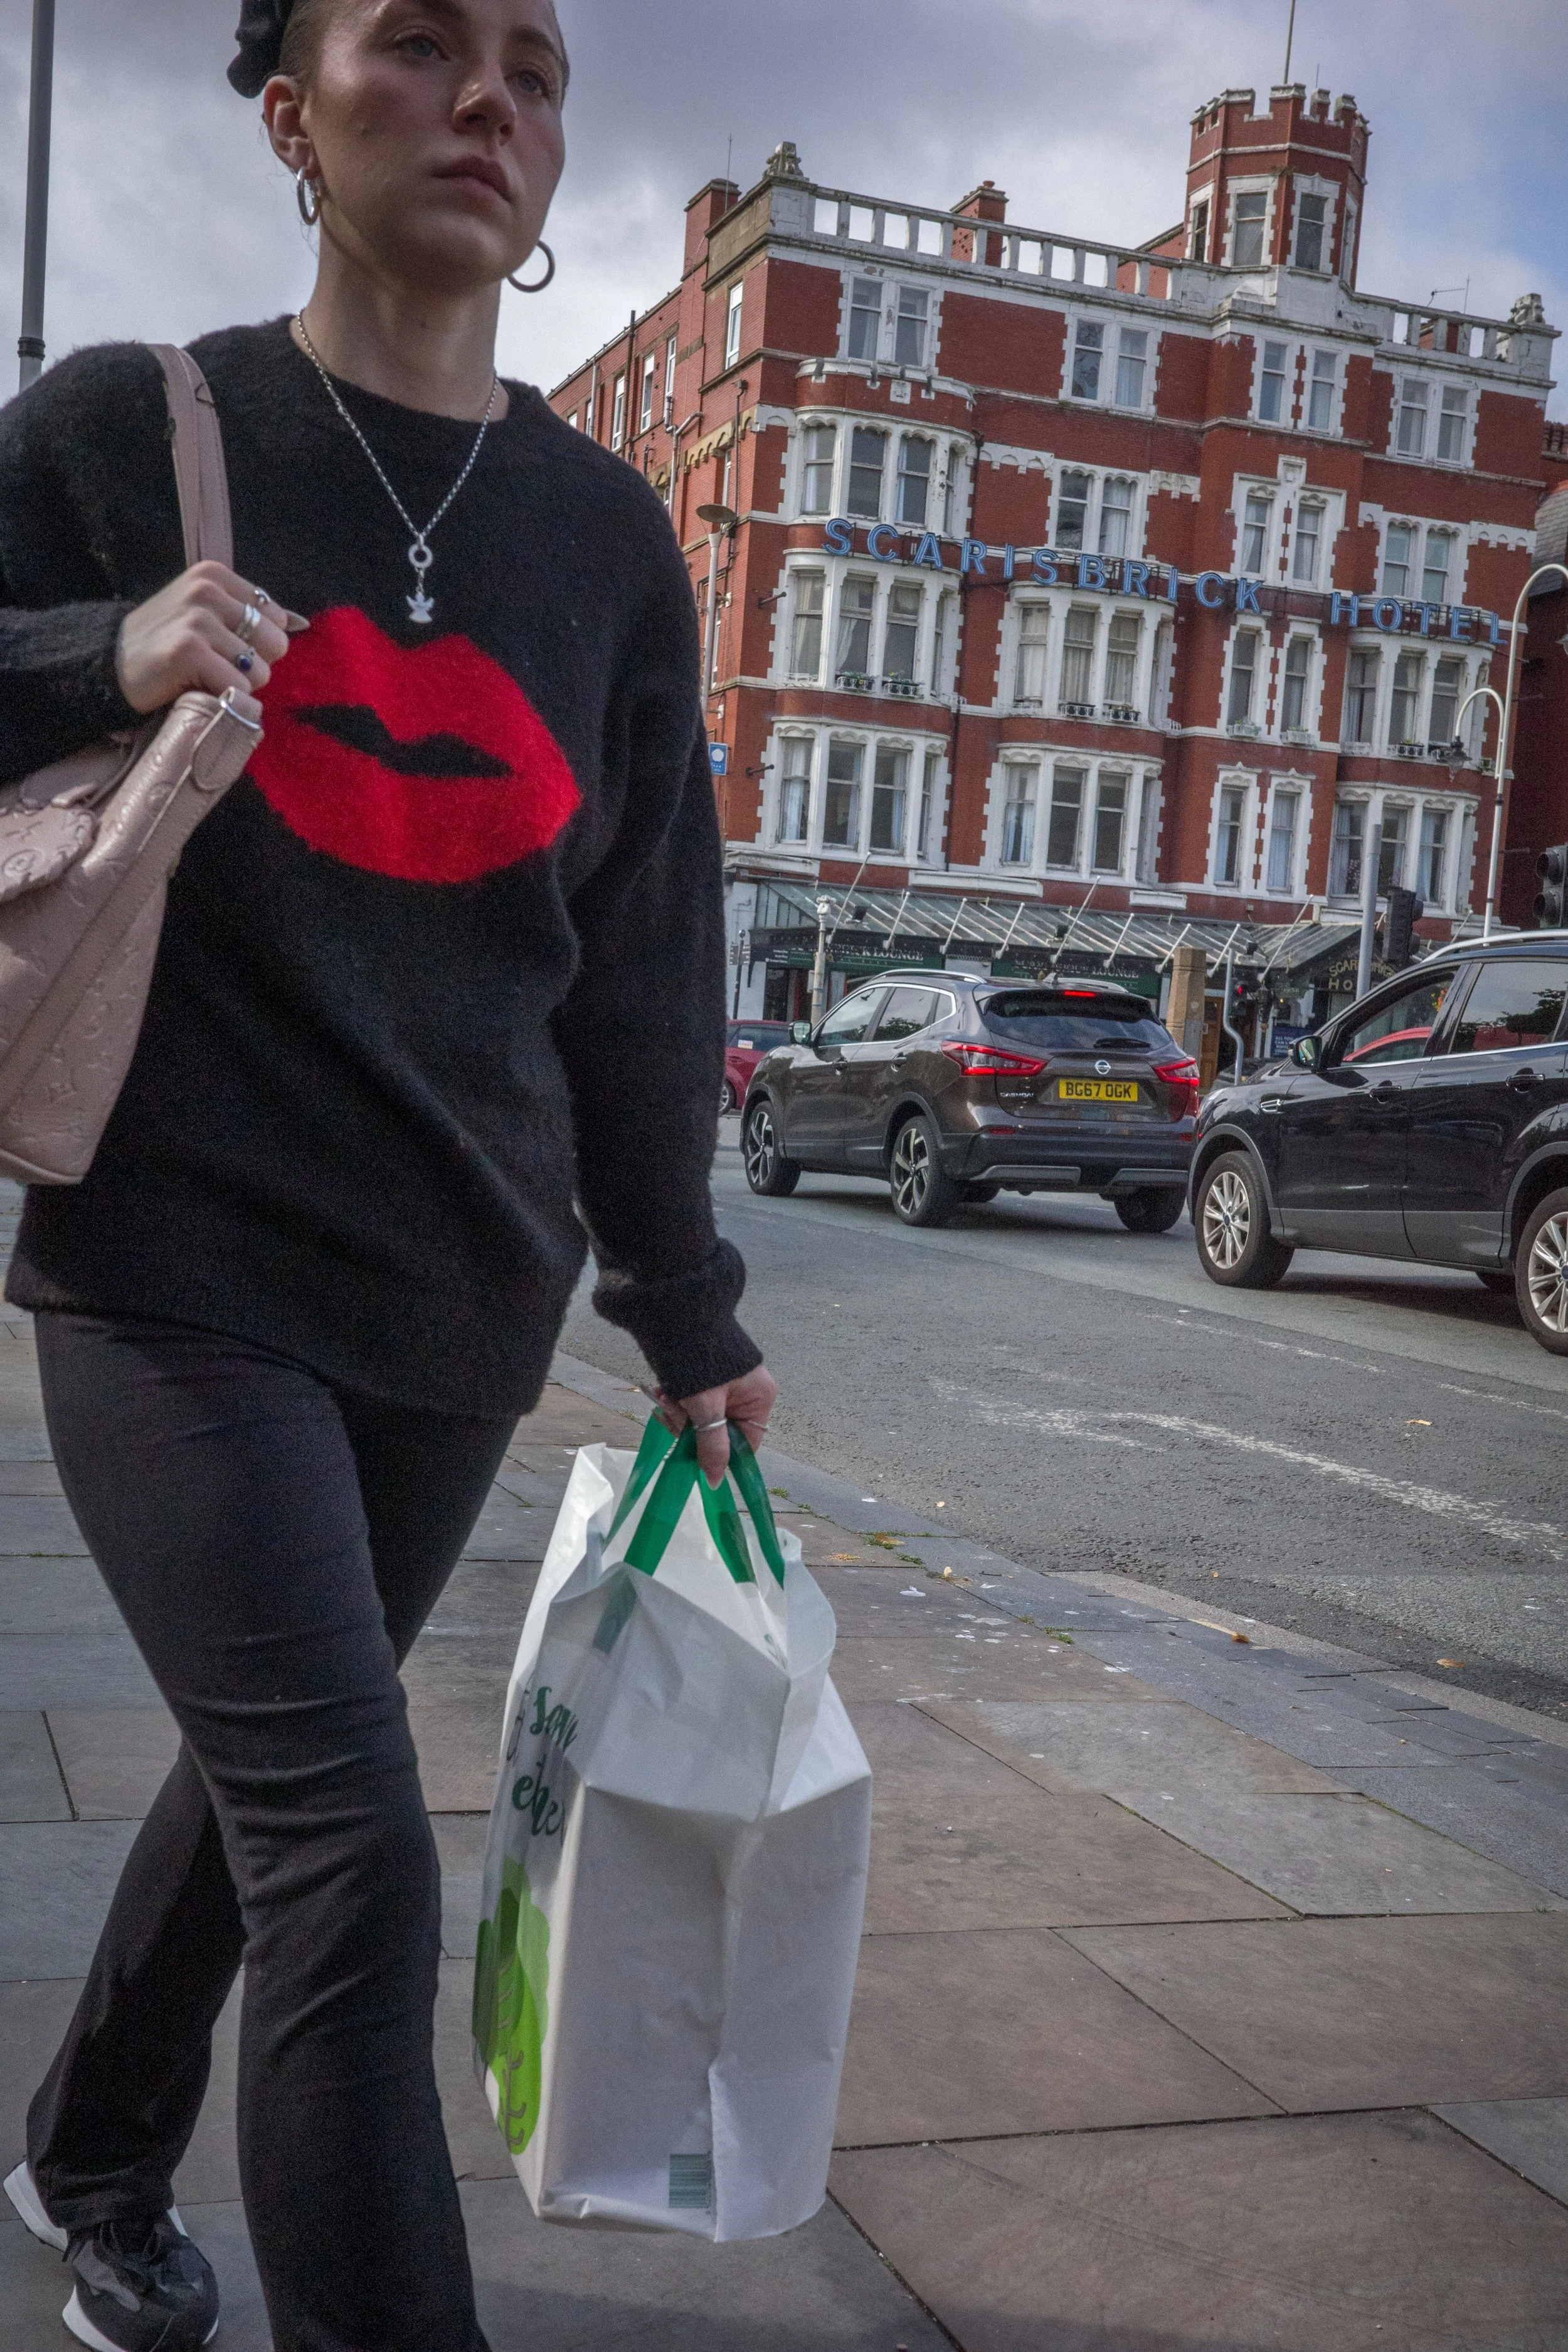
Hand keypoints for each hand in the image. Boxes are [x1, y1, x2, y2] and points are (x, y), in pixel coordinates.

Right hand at [115, 560, 304, 714]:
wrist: (108, 664)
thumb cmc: (163, 643)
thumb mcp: (204, 612)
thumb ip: (248, 613)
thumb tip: (297, 622)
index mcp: (214, 575)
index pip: (276, 617)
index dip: (256, 643)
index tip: (222, 646)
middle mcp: (207, 591)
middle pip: (275, 643)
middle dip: (252, 664)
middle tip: (214, 665)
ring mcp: (197, 619)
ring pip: (259, 670)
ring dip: (236, 684)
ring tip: (202, 676)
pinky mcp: (189, 651)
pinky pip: (238, 687)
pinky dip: (223, 697)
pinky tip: (195, 687)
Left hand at [656, 1363, 777, 1486]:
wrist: (676, 1315)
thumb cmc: (698, 1362)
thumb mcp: (706, 1408)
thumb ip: (712, 1446)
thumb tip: (715, 1483)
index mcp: (758, 1397)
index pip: (746, 1443)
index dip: (720, 1454)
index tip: (694, 1457)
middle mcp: (747, 1393)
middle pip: (720, 1432)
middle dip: (691, 1427)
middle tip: (670, 1413)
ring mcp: (727, 1386)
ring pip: (702, 1419)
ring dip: (679, 1414)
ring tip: (665, 1396)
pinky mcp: (707, 1379)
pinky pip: (694, 1404)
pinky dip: (678, 1401)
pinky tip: (664, 1391)